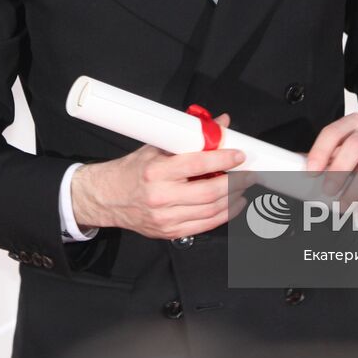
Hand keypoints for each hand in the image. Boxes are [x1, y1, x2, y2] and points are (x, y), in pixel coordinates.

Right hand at [70, 114, 250, 239]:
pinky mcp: (169, 232)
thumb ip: (190, 138)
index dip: (222, 158)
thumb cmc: (133, 171)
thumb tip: (219, 125)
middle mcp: (160, 196)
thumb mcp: (157, 147)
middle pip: (209, 192)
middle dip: (236, 182)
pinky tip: (233, 205)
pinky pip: (204, 226)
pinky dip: (224, 216)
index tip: (238, 155)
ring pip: (210, 211)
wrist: (108, 198)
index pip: (196, 164)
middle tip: (249, 173)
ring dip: (234, 200)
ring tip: (245, 188)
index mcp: (155, 171)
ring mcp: (165, 218)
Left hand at [306, 113, 357, 211]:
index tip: (311, 172)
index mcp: (355, 123)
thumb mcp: (345, 151)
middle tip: (328, 191)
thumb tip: (296, 168)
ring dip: (355, 191)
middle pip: (355, 146)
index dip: (320, 152)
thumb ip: (325, 158)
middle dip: (338, 171)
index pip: (334, 132)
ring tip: (344, 206)